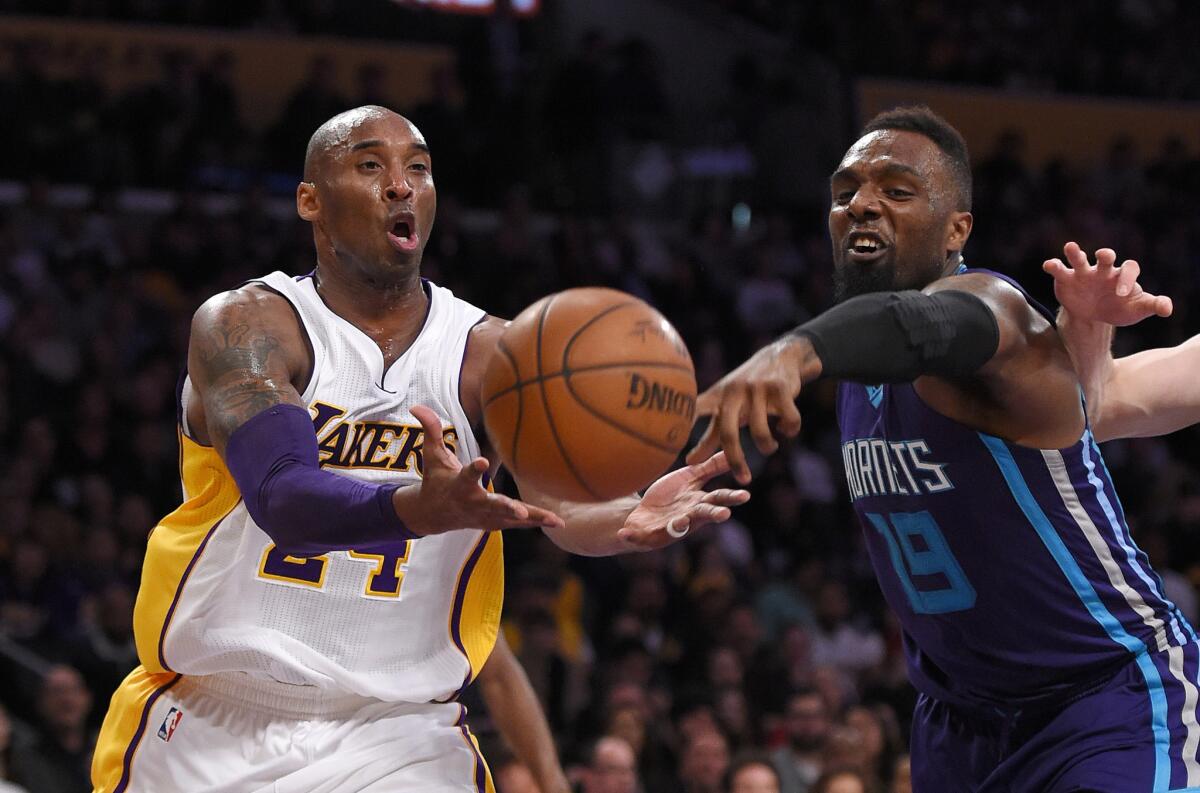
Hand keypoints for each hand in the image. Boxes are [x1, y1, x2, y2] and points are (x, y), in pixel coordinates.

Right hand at [397, 406, 563, 535]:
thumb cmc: (436, 480)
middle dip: (507, 508)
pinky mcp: (495, 524)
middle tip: (520, 511)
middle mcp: (473, 503)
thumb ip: (431, 430)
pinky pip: (518, 524)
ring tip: (555, 520)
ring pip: (511, 518)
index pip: (467, 475)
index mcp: (459, 485)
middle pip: (492, 505)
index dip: (475, 469)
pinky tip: (558, 522)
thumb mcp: (431, 456)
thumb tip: (416, 404)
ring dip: (532, 518)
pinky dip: (536, 522)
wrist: (433, 515)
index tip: (482, 462)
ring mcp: (486, 516)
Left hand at [616, 451, 749, 550]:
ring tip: (681, 521)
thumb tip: (731, 452)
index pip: (718, 499)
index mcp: (698, 503)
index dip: (730, 498)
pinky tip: (623, 533)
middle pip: (703, 516)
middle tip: (724, 514)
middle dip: (713, 515)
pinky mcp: (647, 535)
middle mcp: (688, 518)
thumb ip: (710, 468)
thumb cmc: (671, 497)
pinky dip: (632, 535)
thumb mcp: (691, 479)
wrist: (642, 515)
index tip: (745, 495)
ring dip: (679, 526)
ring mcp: (668, 528)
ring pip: (676, 528)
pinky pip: (639, 536)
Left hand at [685, 336, 806, 482]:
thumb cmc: (747, 390)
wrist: (780, 355)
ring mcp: (757, 389)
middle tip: (743, 479)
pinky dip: (789, 430)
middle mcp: (734, 392)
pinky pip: (788, 421)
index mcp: (717, 397)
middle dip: (735, 459)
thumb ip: (710, 434)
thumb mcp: (727, 406)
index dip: (684, 428)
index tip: (682, 454)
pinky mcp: (780, 388)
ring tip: (770, 447)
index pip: (695, 412)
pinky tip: (787, 429)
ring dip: (767, 446)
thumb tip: (688, 463)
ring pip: (761, 432)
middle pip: (728, 433)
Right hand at [1043, 241, 1171, 326]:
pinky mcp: (1066, 279)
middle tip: (1104, 256)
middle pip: (1106, 257)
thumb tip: (1167, 308)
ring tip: (1070, 247)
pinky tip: (1048, 265)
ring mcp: (1083, 273)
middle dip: (1105, 255)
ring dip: (1075, 252)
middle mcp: (1103, 270)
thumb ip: (1152, 305)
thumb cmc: (1118, 308)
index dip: (1126, 280)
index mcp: (1122, 275)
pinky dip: (1053, 265)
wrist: (1093, 317)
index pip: (1128, 269)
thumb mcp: (1136, 310)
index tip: (1120, 295)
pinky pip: (1059, 269)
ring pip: (1079, 258)